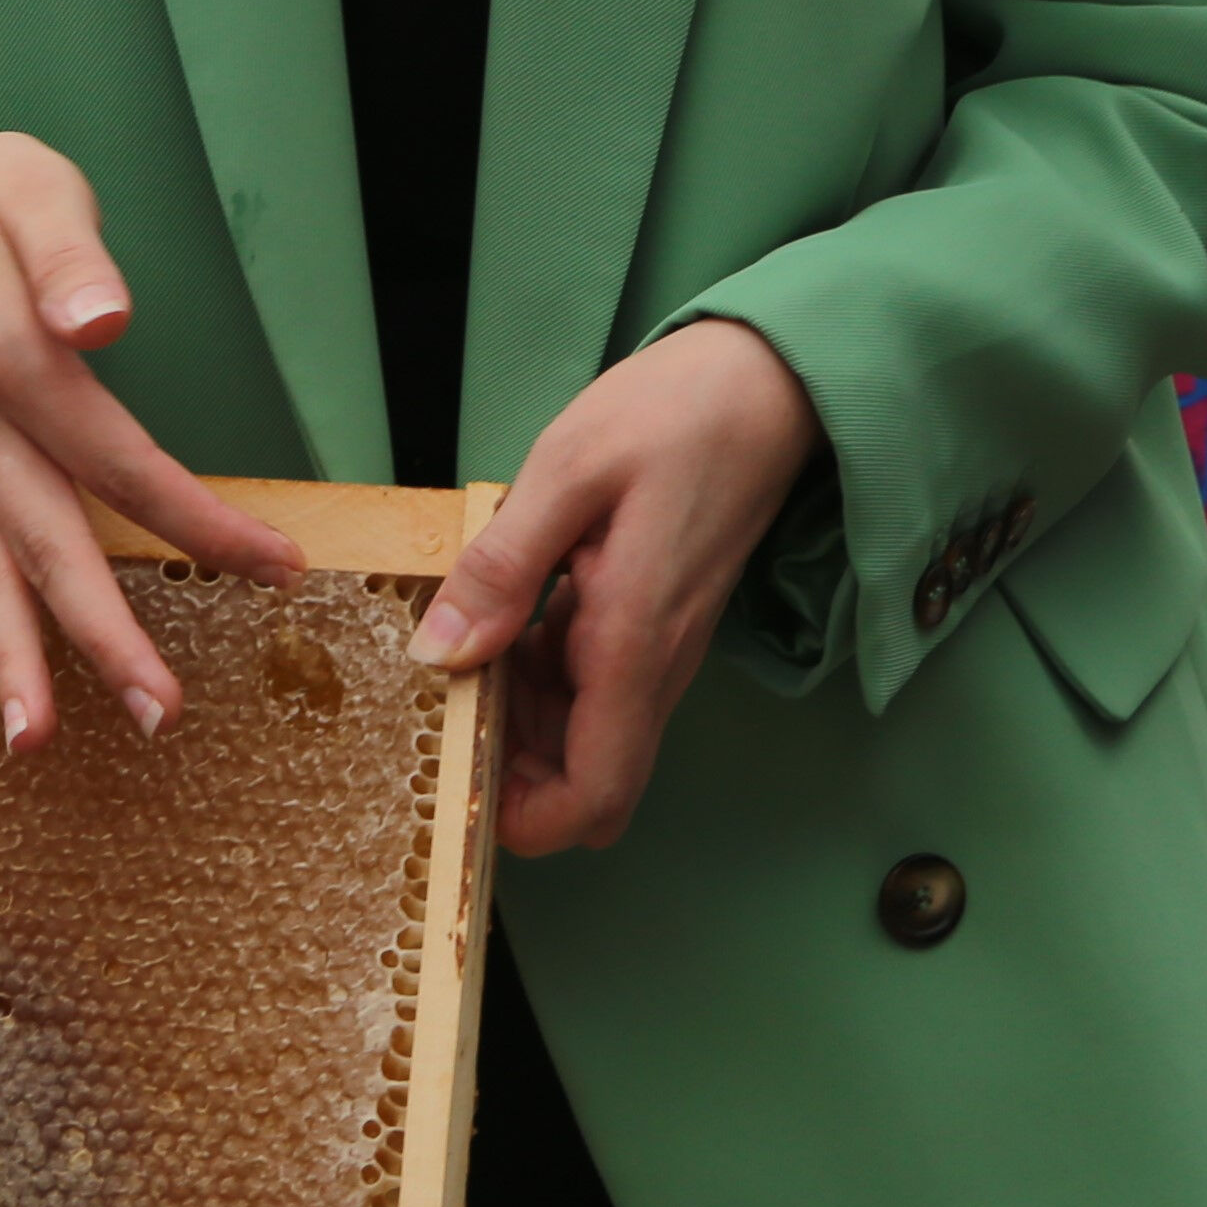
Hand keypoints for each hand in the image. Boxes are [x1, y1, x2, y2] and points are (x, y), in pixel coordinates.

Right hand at [0, 132, 302, 752]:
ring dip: (15, 661)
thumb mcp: (29, 188)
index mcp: (11, 365)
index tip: (277, 566)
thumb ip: (67, 255)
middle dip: (106, 637)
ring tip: (36, 742)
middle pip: (51, 547)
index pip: (124, 464)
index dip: (201, 522)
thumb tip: (102, 317)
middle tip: (162, 714)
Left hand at [410, 316, 822, 853]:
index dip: (527, 822)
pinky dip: (543, 674)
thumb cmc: (673, 414)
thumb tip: (440, 653)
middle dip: (511, 772)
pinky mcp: (654, 622)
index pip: (595, 796)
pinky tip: (505, 612)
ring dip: (521, 719)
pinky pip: (595, 684)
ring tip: (460, 644)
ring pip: (587, 735)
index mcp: (632, 644)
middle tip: (438, 702)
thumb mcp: (568, 471)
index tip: (457, 785)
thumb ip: (503, 567)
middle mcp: (654, 666)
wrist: (768, 384)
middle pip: (586, 781)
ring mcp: (660, 648)